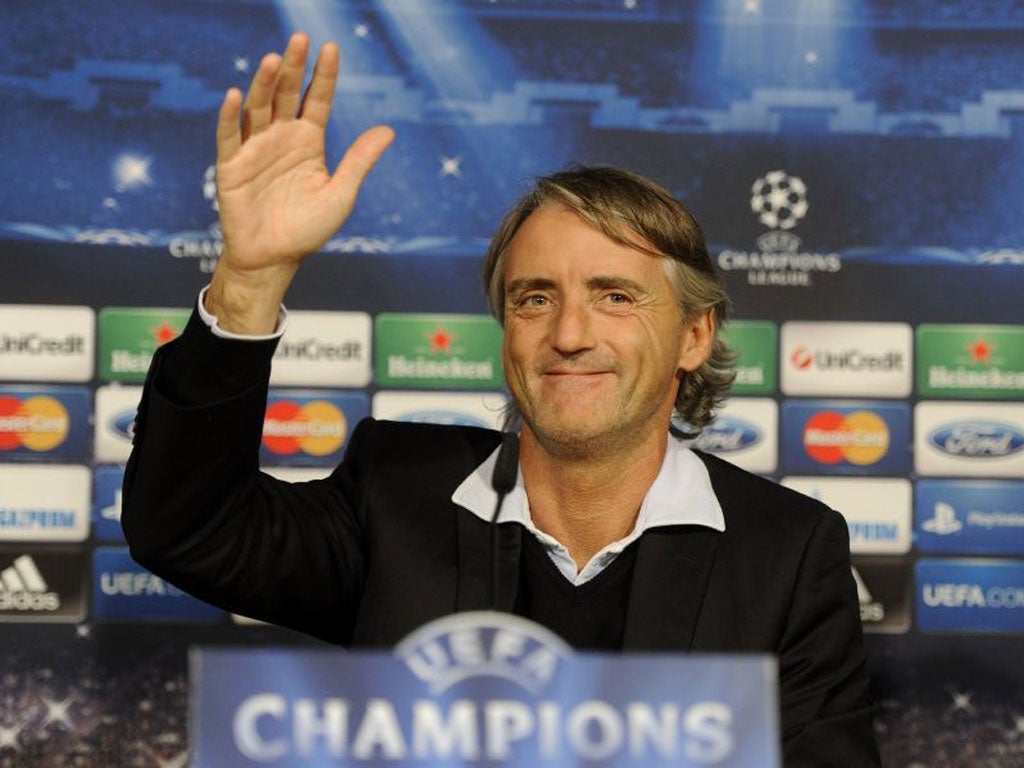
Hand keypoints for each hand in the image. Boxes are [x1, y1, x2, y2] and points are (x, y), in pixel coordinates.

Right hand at [208, 32, 393, 332]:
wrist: (274, 259)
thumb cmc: (308, 229)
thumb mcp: (341, 194)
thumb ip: (359, 160)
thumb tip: (388, 130)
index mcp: (308, 141)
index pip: (315, 99)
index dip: (323, 75)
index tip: (331, 47)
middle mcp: (281, 137)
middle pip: (285, 94)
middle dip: (293, 67)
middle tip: (300, 39)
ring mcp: (255, 148)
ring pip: (257, 107)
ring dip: (262, 83)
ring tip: (272, 59)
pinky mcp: (231, 165)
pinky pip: (228, 136)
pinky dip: (229, 116)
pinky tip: (234, 95)